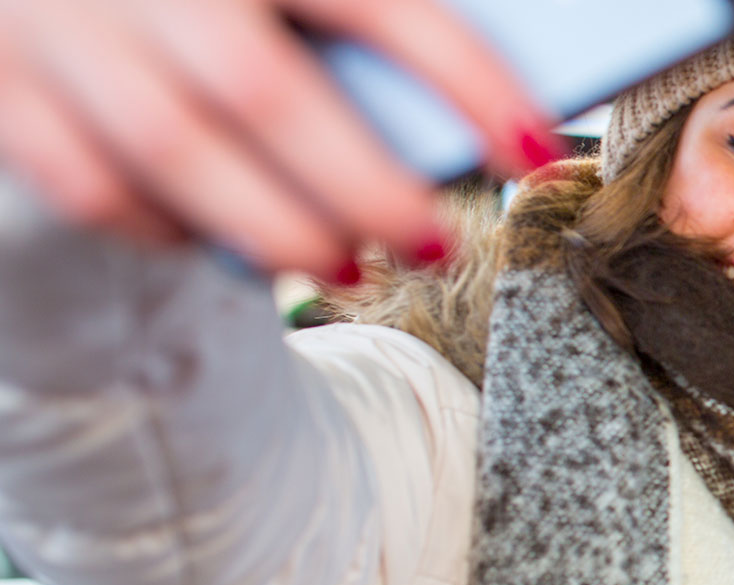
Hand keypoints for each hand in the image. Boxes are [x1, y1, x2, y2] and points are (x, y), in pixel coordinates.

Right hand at [0, 0, 558, 277]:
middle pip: (266, 94)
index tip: (535, 146)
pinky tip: (220, 241)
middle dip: (365, 187)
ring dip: (274, 228)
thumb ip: (366, 15)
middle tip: (435, 243)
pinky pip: (83, 179)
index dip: (467, 77)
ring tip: (349, 266)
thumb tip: (492, 105)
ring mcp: (53, 21)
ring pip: (171, 151)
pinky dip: (164, 228)